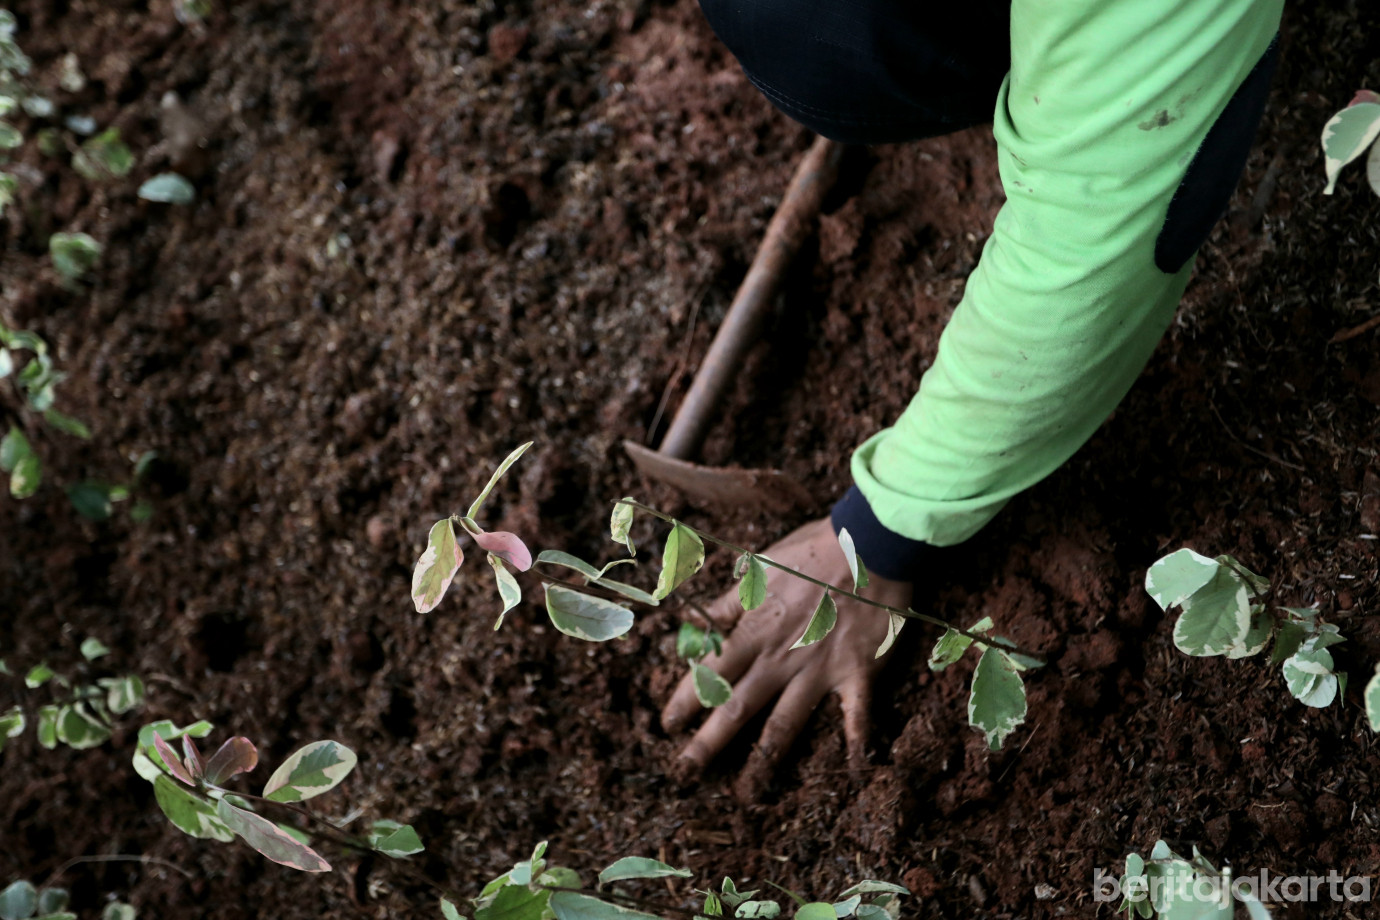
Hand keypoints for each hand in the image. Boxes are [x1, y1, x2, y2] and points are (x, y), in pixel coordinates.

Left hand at [660, 517, 912, 794]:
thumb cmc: (810, 551)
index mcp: (755, 630)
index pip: (710, 672)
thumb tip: (690, 626)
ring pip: (786, 724)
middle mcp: (781, 658)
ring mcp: (819, 670)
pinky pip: (856, 716)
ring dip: (765, 761)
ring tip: (748, 793)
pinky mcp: (856, 673)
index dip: (686, 700)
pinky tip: (854, 775)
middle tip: (686, 773)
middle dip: (709, 743)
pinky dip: (856, 745)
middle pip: (738, 707)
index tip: (666, 725)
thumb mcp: (756, 568)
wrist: (869, 544)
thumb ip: (724, 604)